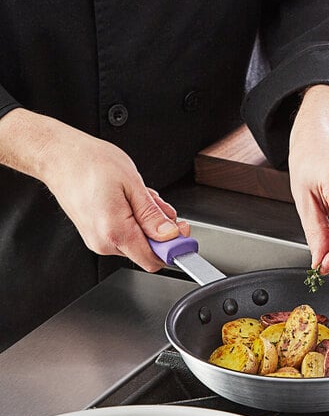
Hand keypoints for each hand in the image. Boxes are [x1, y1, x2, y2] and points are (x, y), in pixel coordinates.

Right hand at [0, 108, 188, 270]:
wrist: (59, 156)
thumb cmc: (90, 163)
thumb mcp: (132, 184)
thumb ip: (152, 215)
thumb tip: (170, 235)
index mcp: (115, 231)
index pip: (153, 259)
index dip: (173, 248)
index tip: (183, 233)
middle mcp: (104, 242)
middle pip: (148, 251)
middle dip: (161, 230)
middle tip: (158, 204)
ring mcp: (98, 241)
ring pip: (139, 242)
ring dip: (148, 222)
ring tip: (139, 197)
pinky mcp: (96, 235)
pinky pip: (126, 235)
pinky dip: (135, 221)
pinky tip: (130, 201)